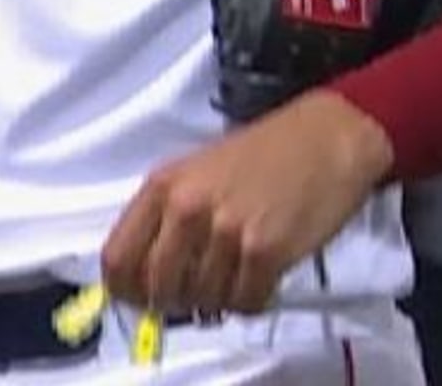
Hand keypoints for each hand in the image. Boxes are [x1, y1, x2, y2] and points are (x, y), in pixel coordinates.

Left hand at [97, 91, 394, 318]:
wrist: (324, 139)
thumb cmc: (265, 153)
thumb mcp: (196, 172)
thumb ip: (166, 218)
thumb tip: (145, 275)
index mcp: (162, 186)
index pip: (117, 258)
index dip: (125, 290)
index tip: (139, 299)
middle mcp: (187, 208)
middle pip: (156, 287)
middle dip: (174, 302)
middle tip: (194, 296)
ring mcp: (225, 231)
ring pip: (203, 301)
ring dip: (218, 300)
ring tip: (236, 275)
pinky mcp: (264, 251)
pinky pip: (244, 302)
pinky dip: (251, 300)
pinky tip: (260, 278)